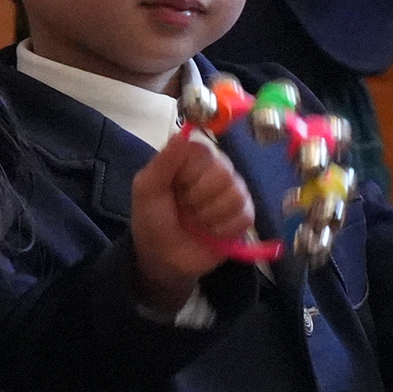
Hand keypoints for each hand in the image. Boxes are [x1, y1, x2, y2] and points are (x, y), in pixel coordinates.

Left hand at [129, 129, 255, 309]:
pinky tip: (210, 232)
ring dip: (210, 214)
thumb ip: (164, 161)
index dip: (190, 172)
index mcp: (191, 158)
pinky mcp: (244, 216)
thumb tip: (182, 133)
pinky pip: (245, 215)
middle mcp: (215, 169)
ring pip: (237, 194)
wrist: (164, 258)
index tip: (176, 185)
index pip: (204, 150)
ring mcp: (233, 192)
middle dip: (199, 197)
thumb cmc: (152, 218)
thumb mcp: (147, 189)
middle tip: (185, 207)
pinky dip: (223, 228)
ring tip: (196, 220)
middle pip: (224, 172)